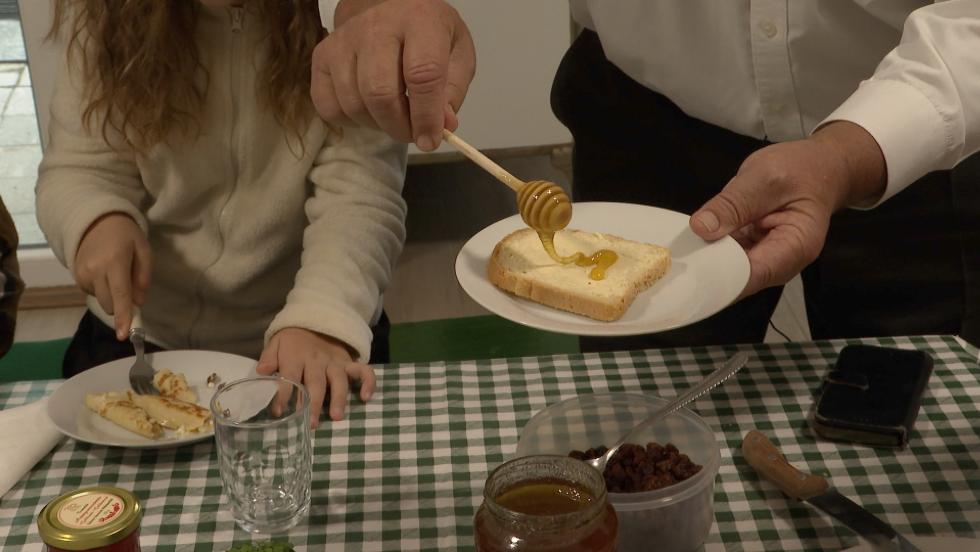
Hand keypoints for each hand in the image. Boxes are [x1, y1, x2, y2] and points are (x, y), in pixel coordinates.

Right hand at [73, 213, 151, 339]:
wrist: (95, 220)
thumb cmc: (125, 235)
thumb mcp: (143, 250)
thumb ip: (143, 276)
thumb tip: (138, 302)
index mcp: (114, 262)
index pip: (120, 295)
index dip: (123, 316)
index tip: (124, 334)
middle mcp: (94, 270)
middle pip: (109, 304)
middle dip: (121, 306)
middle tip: (131, 289)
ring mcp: (82, 274)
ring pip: (102, 300)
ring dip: (112, 296)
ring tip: (116, 273)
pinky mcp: (76, 276)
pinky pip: (94, 293)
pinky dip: (103, 289)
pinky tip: (105, 273)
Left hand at [256, 327, 375, 426]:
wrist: (314, 322)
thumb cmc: (292, 342)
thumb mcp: (276, 344)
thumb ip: (269, 358)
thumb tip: (261, 371)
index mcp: (296, 357)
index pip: (289, 376)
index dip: (283, 394)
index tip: (279, 412)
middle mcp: (316, 360)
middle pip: (315, 383)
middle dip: (313, 404)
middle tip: (311, 424)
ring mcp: (335, 362)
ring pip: (339, 380)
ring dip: (338, 398)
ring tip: (336, 416)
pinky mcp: (349, 363)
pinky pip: (363, 371)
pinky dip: (368, 382)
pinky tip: (366, 397)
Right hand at [311, 0, 475, 149]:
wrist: (389, 10)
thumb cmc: (428, 35)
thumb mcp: (457, 55)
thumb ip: (452, 92)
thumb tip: (442, 127)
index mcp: (420, 20)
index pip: (422, 75)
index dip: (426, 116)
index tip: (430, 139)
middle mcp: (376, 25)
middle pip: (380, 93)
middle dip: (399, 126)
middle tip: (411, 133)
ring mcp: (343, 40)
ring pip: (354, 104)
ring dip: (377, 125)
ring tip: (393, 117)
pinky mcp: (321, 56)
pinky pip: (329, 107)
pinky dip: (350, 121)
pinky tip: (368, 110)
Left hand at [689, 121, 886, 297]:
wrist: (819, 168)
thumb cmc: (801, 170)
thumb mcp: (764, 178)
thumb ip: (733, 204)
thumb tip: (700, 228)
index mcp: (795, 247)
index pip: (750, 275)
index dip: (716, 277)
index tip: (685, 272)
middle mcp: (781, 263)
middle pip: (736, 278)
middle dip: (705, 271)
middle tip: (669, 262)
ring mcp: (765, 260)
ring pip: (727, 270)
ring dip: (704, 262)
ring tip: (672, 255)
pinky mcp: (752, 252)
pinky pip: (726, 257)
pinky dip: (709, 250)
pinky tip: (687, 245)